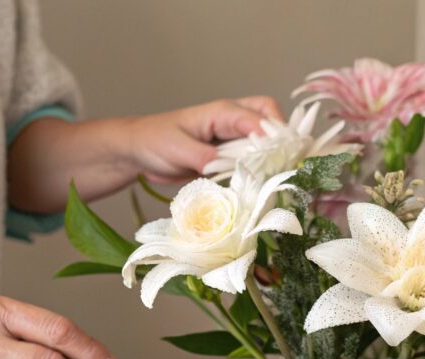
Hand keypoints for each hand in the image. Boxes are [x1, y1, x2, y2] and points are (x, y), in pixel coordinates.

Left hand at [126, 96, 283, 183]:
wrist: (138, 151)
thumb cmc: (154, 140)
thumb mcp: (176, 149)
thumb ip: (203, 157)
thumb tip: (228, 167)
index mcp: (221, 112)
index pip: (256, 118)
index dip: (271, 136)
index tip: (279, 158)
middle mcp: (231, 121)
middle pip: (269, 116)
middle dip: (281, 136)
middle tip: (286, 161)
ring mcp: (231, 138)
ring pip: (264, 137)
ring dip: (273, 152)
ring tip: (278, 173)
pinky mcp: (228, 155)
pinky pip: (251, 156)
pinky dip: (260, 166)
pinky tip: (261, 182)